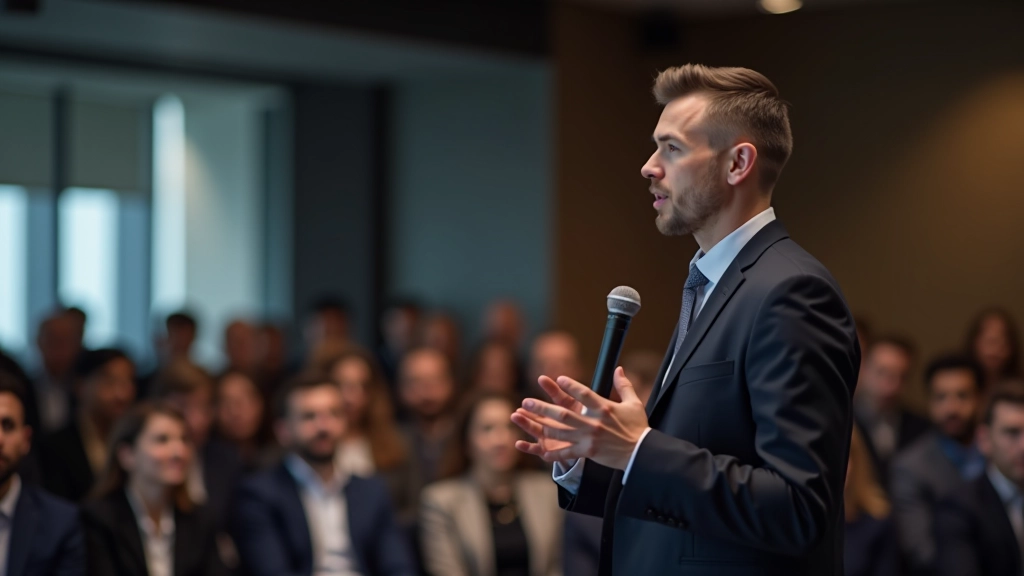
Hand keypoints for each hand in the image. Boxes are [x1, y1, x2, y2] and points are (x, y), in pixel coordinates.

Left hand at [511, 367, 648, 470]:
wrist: (641, 453)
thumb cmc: (637, 427)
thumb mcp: (633, 403)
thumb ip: (623, 385)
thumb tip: (619, 368)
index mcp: (605, 408)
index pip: (585, 394)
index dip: (572, 386)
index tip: (559, 379)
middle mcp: (594, 423)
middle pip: (564, 414)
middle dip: (543, 408)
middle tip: (526, 401)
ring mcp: (589, 438)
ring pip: (561, 432)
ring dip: (541, 424)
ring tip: (526, 419)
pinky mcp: (588, 452)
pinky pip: (567, 453)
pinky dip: (554, 453)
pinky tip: (541, 451)